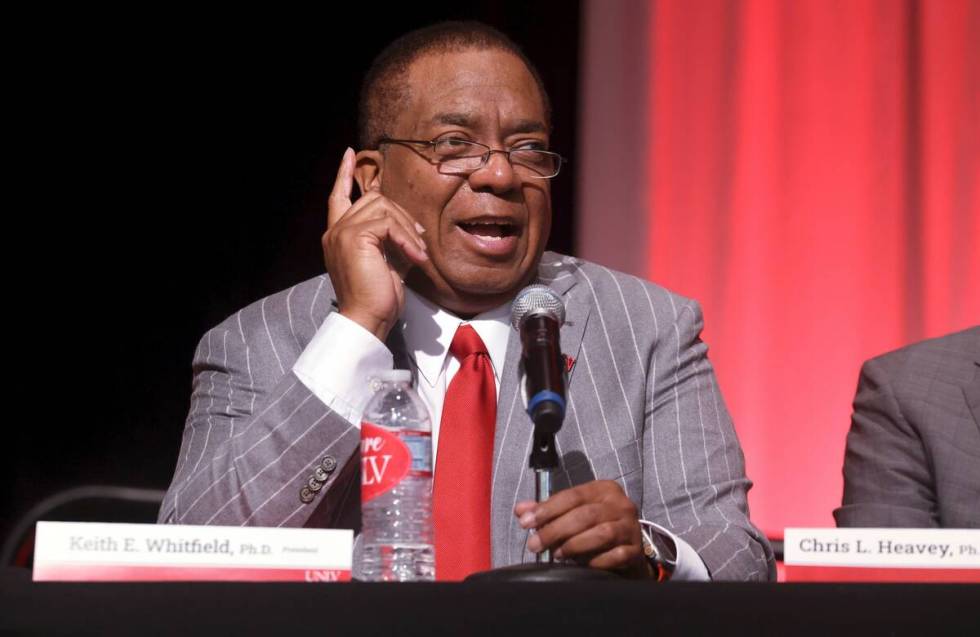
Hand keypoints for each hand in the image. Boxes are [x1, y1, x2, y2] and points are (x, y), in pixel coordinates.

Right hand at [322, 148, 427, 340]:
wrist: (368, 318)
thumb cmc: (378, 298)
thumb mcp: (387, 261)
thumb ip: (390, 238)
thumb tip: (408, 225)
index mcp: (337, 236)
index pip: (338, 197)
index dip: (343, 174)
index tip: (349, 154)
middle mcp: (334, 231)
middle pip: (372, 198)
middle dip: (400, 215)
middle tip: (417, 241)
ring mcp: (341, 232)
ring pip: (382, 207)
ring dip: (406, 228)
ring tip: (417, 253)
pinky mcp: (354, 237)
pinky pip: (388, 223)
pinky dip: (406, 238)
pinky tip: (415, 257)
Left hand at [515, 480, 652, 577]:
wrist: (627, 549)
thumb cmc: (595, 526)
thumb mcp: (573, 513)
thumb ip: (548, 510)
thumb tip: (521, 510)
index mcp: (604, 489)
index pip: (573, 495)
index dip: (548, 509)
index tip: (526, 522)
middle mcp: (621, 504)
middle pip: (585, 515)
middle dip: (556, 530)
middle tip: (535, 544)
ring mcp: (631, 527)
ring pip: (602, 534)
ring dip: (574, 545)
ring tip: (557, 554)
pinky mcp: (636, 550)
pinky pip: (615, 555)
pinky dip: (596, 561)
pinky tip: (583, 565)